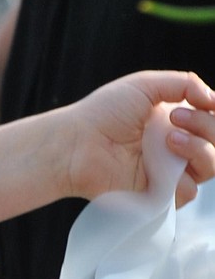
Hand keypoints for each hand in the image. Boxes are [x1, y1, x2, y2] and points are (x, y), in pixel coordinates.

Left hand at [63, 71, 214, 205]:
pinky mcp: (158, 195)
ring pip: (210, 166)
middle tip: (176, 117)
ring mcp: (169, 172)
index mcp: (176, 120)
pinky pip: (188, 192)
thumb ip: (184, 84)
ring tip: (170, 138)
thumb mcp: (146, 85)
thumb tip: (211, 98)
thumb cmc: (104, 113)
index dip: (213, 112)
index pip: (212, 119)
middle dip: (208, 126)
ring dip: (200, 148)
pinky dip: (183, 177)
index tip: (205, 102)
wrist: (78, 143)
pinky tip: (163, 160)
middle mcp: (176, 146)